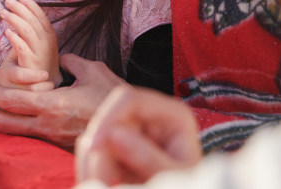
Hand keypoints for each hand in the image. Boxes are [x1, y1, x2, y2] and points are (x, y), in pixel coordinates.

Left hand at [0, 53, 124, 147]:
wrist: (132, 126)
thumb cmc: (114, 96)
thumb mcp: (92, 71)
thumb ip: (71, 62)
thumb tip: (60, 58)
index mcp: (53, 105)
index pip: (14, 101)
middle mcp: (48, 124)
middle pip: (8, 123)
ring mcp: (53, 136)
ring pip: (18, 132)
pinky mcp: (60, 143)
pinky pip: (32, 135)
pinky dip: (17, 127)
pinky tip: (13, 122)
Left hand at [1, 0, 61, 84]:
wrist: (43, 86)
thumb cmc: (38, 60)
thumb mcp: (40, 43)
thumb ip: (33, 29)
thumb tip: (22, 10)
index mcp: (50, 35)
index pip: (42, 16)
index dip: (32, 6)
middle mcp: (47, 42)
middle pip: (33, 21)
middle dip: (20, 9)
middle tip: (8, 1)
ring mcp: (40, 52)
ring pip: (27, 31)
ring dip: (14, 19)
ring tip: (3, 13)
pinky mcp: (31, 63)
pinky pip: (22, 48)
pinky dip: (14, 38)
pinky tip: (6, 31)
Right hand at [75, 85, 201, 184]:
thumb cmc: (187, 187)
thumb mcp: (173, 176)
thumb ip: (148, 157)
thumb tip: (114, 134)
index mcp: (172, 114)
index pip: (129, 99)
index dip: (107, 119)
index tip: (94, 149)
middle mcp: (150, 117)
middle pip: (108, 119)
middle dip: (98, 150)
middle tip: (100, 182)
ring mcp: (134, 131)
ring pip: (96, 137)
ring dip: (93, 163)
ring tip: (107, 185)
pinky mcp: (120, 148)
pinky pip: (94, 154)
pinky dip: (93, 169)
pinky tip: (106, 184)